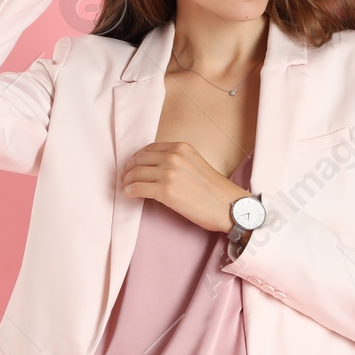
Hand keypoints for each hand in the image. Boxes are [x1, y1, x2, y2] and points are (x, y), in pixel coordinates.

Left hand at [121, 141, 243, 233]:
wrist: (228, 206)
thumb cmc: (214, 190)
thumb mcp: (195, 164)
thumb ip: (177, 161)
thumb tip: (154, 168)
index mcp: (181, 148)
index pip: (149, 148)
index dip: (137, 158)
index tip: (133, 166)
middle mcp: (173, 157)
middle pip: (139, 159)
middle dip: (129, 169)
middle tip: (126, 178)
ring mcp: (169, 173)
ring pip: (135, 173)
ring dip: (127, 181)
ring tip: (126, 187)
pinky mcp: (165, 191)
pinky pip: (138, 188)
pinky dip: (129, 191)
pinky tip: (129, 195)